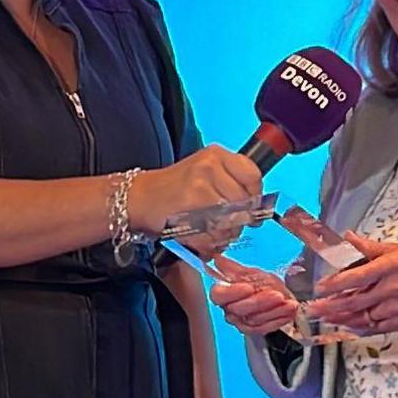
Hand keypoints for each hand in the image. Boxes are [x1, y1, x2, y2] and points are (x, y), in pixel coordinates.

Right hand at [128, 145, 263, 236]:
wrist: (140, 198)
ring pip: (231, 220)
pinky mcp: (188, 208)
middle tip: (229, 226)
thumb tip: (257, 208)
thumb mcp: (205, 173)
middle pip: (244, 202)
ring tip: (214, 232)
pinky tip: (203, 238)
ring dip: (226, 234)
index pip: (253, 176)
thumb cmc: (174, 189)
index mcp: (216, 154)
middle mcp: (209, 166)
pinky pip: (214, 233)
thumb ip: (232, 183)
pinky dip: (211, 243)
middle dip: (240, 220)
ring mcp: (198, 186)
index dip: (255, 196)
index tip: (251, 208)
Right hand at [209, 260, 299, 335]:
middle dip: (260, 301)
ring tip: (289, 304)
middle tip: (277, 295)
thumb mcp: (250, 272)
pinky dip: (279, 318)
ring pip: (254, 319)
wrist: (275, 294)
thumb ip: (233, 268)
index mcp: (223, 292)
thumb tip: (217, 259)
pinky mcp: (254, 329)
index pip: (218, 294)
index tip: (249, 287)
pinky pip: (264, 327)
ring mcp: (240, 321)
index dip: (233, 292)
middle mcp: (229, 309)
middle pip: (239, 308)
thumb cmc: (260, 281)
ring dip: (275, 311)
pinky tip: (289, 311)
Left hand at [307, 235, 397, 334]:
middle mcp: (390, 289)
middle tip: (313, 308)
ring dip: (340, 318)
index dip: (335, 284)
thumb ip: (369, 247)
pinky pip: (373, 328)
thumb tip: (348, 237)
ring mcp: (395, 308)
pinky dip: (357, 327)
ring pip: (361, 316)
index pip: (356, 277)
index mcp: (389, 268)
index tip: (320, 287)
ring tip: (325, 317)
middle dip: (330, 306)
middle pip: (354, 300)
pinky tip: (346, 325)